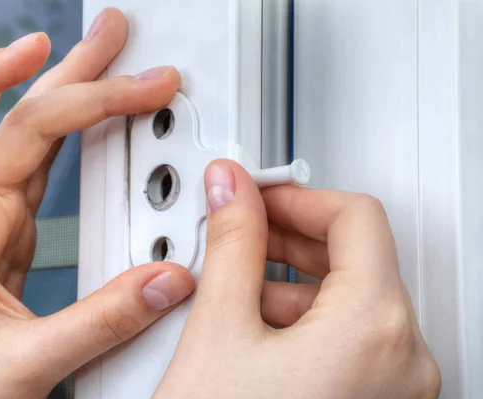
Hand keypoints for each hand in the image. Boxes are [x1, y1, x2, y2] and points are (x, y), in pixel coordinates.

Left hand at [0, 8, 193, 398]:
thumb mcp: (27, 365)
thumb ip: (101, 323)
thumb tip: (164, 280)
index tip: (35, 48)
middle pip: (18, 122)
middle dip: (72, 77)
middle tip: (116, 45)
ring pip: (33, 138)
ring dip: (73, 95)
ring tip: (113, 66)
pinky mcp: (14, 234)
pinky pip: (45, 170)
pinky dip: (75, 138)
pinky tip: (95, 121)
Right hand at [154, 160, 440, 398]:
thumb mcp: (219, 331)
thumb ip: (231, 244)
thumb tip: (231, 191)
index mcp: (376, 330)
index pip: (355, 217)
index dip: (298, 196)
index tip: (256, 195)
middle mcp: (403, 362)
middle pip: (355, 257)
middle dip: (289, 237)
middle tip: (239, 228)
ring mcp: (392, 388)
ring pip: (348, 300)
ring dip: (290, 281)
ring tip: (234, 285)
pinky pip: (347, 339)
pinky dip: (302, 321)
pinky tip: (254, 329)